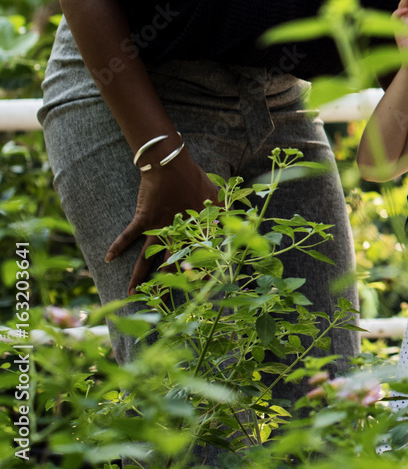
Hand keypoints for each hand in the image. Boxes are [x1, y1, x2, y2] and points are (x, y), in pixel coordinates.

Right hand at [105, 148, 219, 293]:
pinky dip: (117, 245)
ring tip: (132, 294)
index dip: (198, 275)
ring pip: (147, 258)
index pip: (197, 258)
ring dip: (139, 276)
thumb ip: (225, 213)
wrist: (172, 165)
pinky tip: (107, 258)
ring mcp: (158, 227)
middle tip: (160, 303)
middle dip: (165, 285)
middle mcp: (177, 233)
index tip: (197, 291)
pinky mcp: (143, 218)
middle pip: (170, 265)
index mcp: (195, 230)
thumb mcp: (217, 197)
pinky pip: (128, 235)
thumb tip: (239, 224)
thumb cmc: (196, 179)